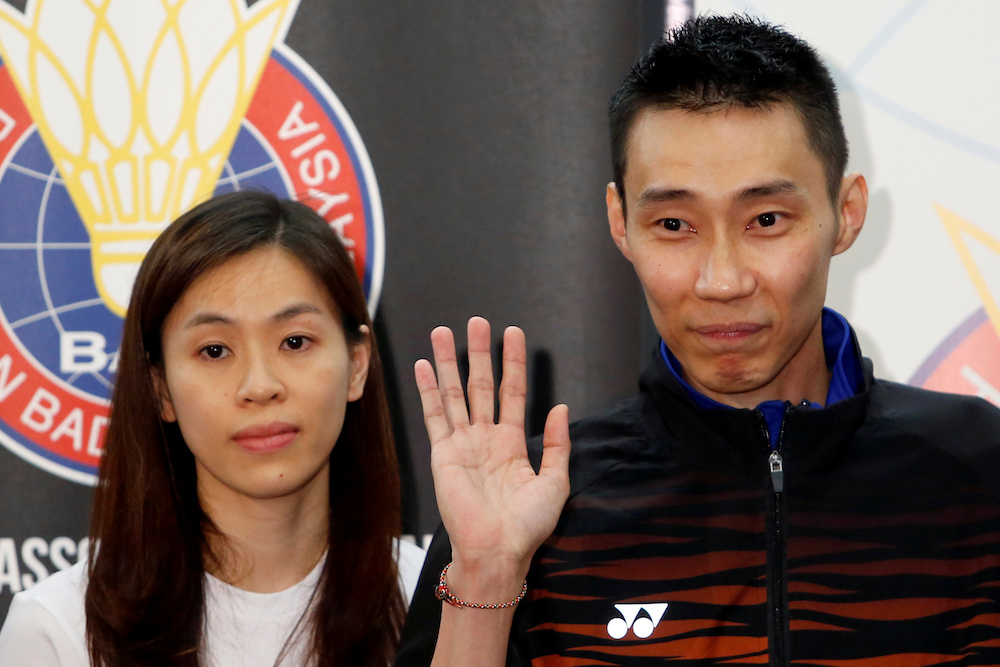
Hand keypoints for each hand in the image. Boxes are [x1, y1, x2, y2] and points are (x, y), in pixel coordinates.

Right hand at [414, 317, 570, 585]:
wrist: (498, 551)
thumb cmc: (527, 526)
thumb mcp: (556, 482)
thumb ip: (557, 444)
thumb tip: (560, 408)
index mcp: (513, 444)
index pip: (513, 392)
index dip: (513, 362)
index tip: (512, 333)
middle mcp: (486, 438)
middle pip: (481, 384)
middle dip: (478, 353)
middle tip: (477, 322)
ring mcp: (463, 444)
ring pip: (455, 393)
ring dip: (448, 363)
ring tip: (443, 332)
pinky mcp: (443, 454)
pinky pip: (434, 416)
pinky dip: (428, 390)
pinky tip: (423, 367)